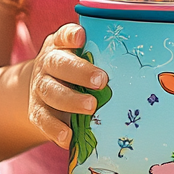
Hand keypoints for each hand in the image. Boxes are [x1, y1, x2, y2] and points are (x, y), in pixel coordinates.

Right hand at [26, 24, 106, 148]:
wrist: (42, 88)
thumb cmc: (73, 70)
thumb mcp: (81, 57)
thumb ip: (100, 56)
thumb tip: (137, 62)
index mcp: (60, 45)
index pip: (63, 35)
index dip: (71, 35)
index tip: (81, 37)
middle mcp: (47, 63)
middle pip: (59, 64)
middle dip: (80, 72)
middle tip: (101, 80)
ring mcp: (40, 87)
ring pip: (51, 92)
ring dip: (71, 100)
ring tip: (91, 107)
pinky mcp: (36, 111)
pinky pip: (43, 120)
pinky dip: (55, 130)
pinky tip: (68, 137)